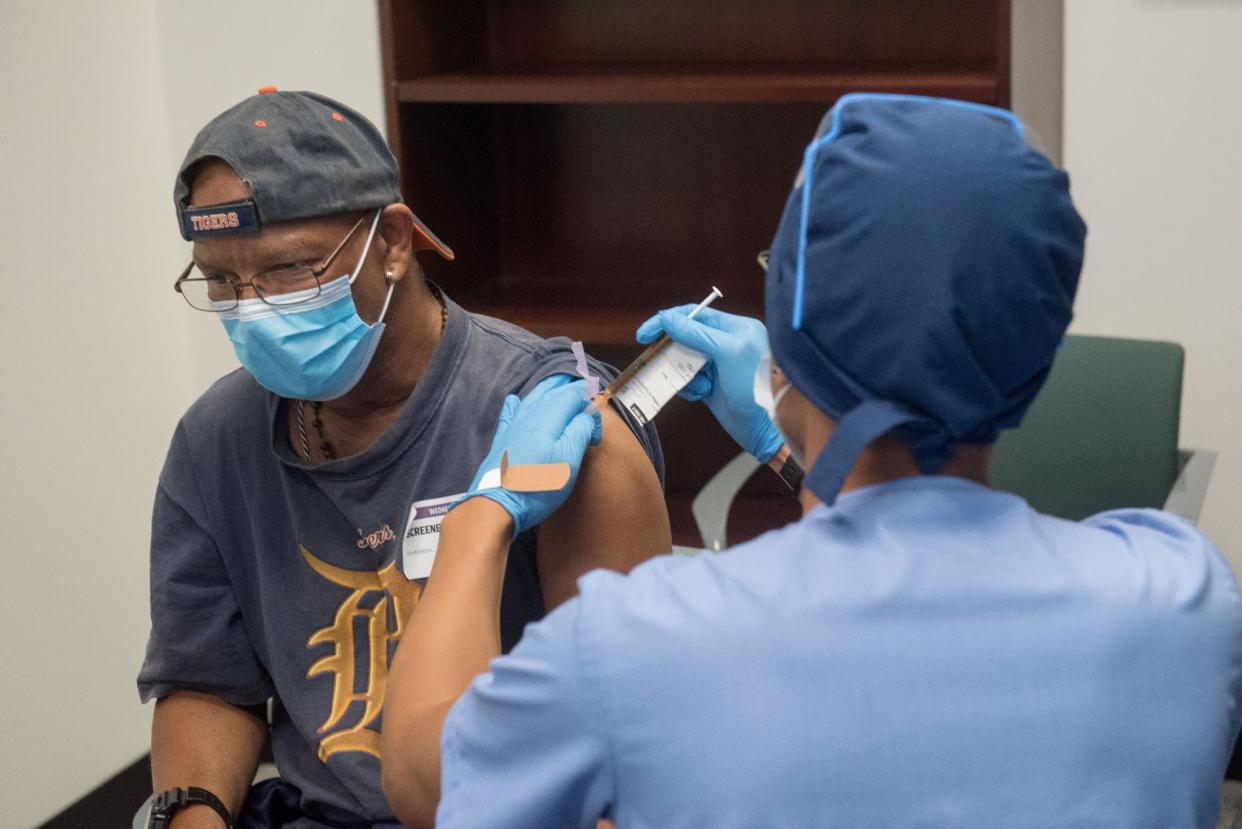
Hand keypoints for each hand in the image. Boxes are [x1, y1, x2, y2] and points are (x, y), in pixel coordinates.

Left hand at [458, 375, 602, 535]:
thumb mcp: (569, 458)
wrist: (497, 504)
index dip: (589, 403)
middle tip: (581, 387)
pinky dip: (515, 404)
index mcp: (549, 417)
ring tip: (556, 385)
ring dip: (546, 390)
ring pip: (532, 398)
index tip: (596, 426)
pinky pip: (510, 413)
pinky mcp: (502, 440)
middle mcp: (530, 415)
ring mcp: (513, 427)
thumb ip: (581, 430)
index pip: (573, 396)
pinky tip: (514, 400)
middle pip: (551, 392)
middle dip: (568, 388)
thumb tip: (586, 414)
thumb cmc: (538, 484)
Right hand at [636, 306, 782, 461]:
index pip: (695, 315)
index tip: (645, 334)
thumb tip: (666, 318)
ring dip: (682, 373)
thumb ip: (696, 334)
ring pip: (683, 361)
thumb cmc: (755, 385)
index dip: (668, 321)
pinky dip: (688, 388)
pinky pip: (687, 381)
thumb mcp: (727, 352)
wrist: (767, 428)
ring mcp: (718, 365)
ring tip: (698, 386)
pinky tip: (701, 395)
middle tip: (657, 361)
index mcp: (735, 328)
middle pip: (685, 338)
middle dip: (673, 351)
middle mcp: (726, 343)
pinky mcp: (711, 386)